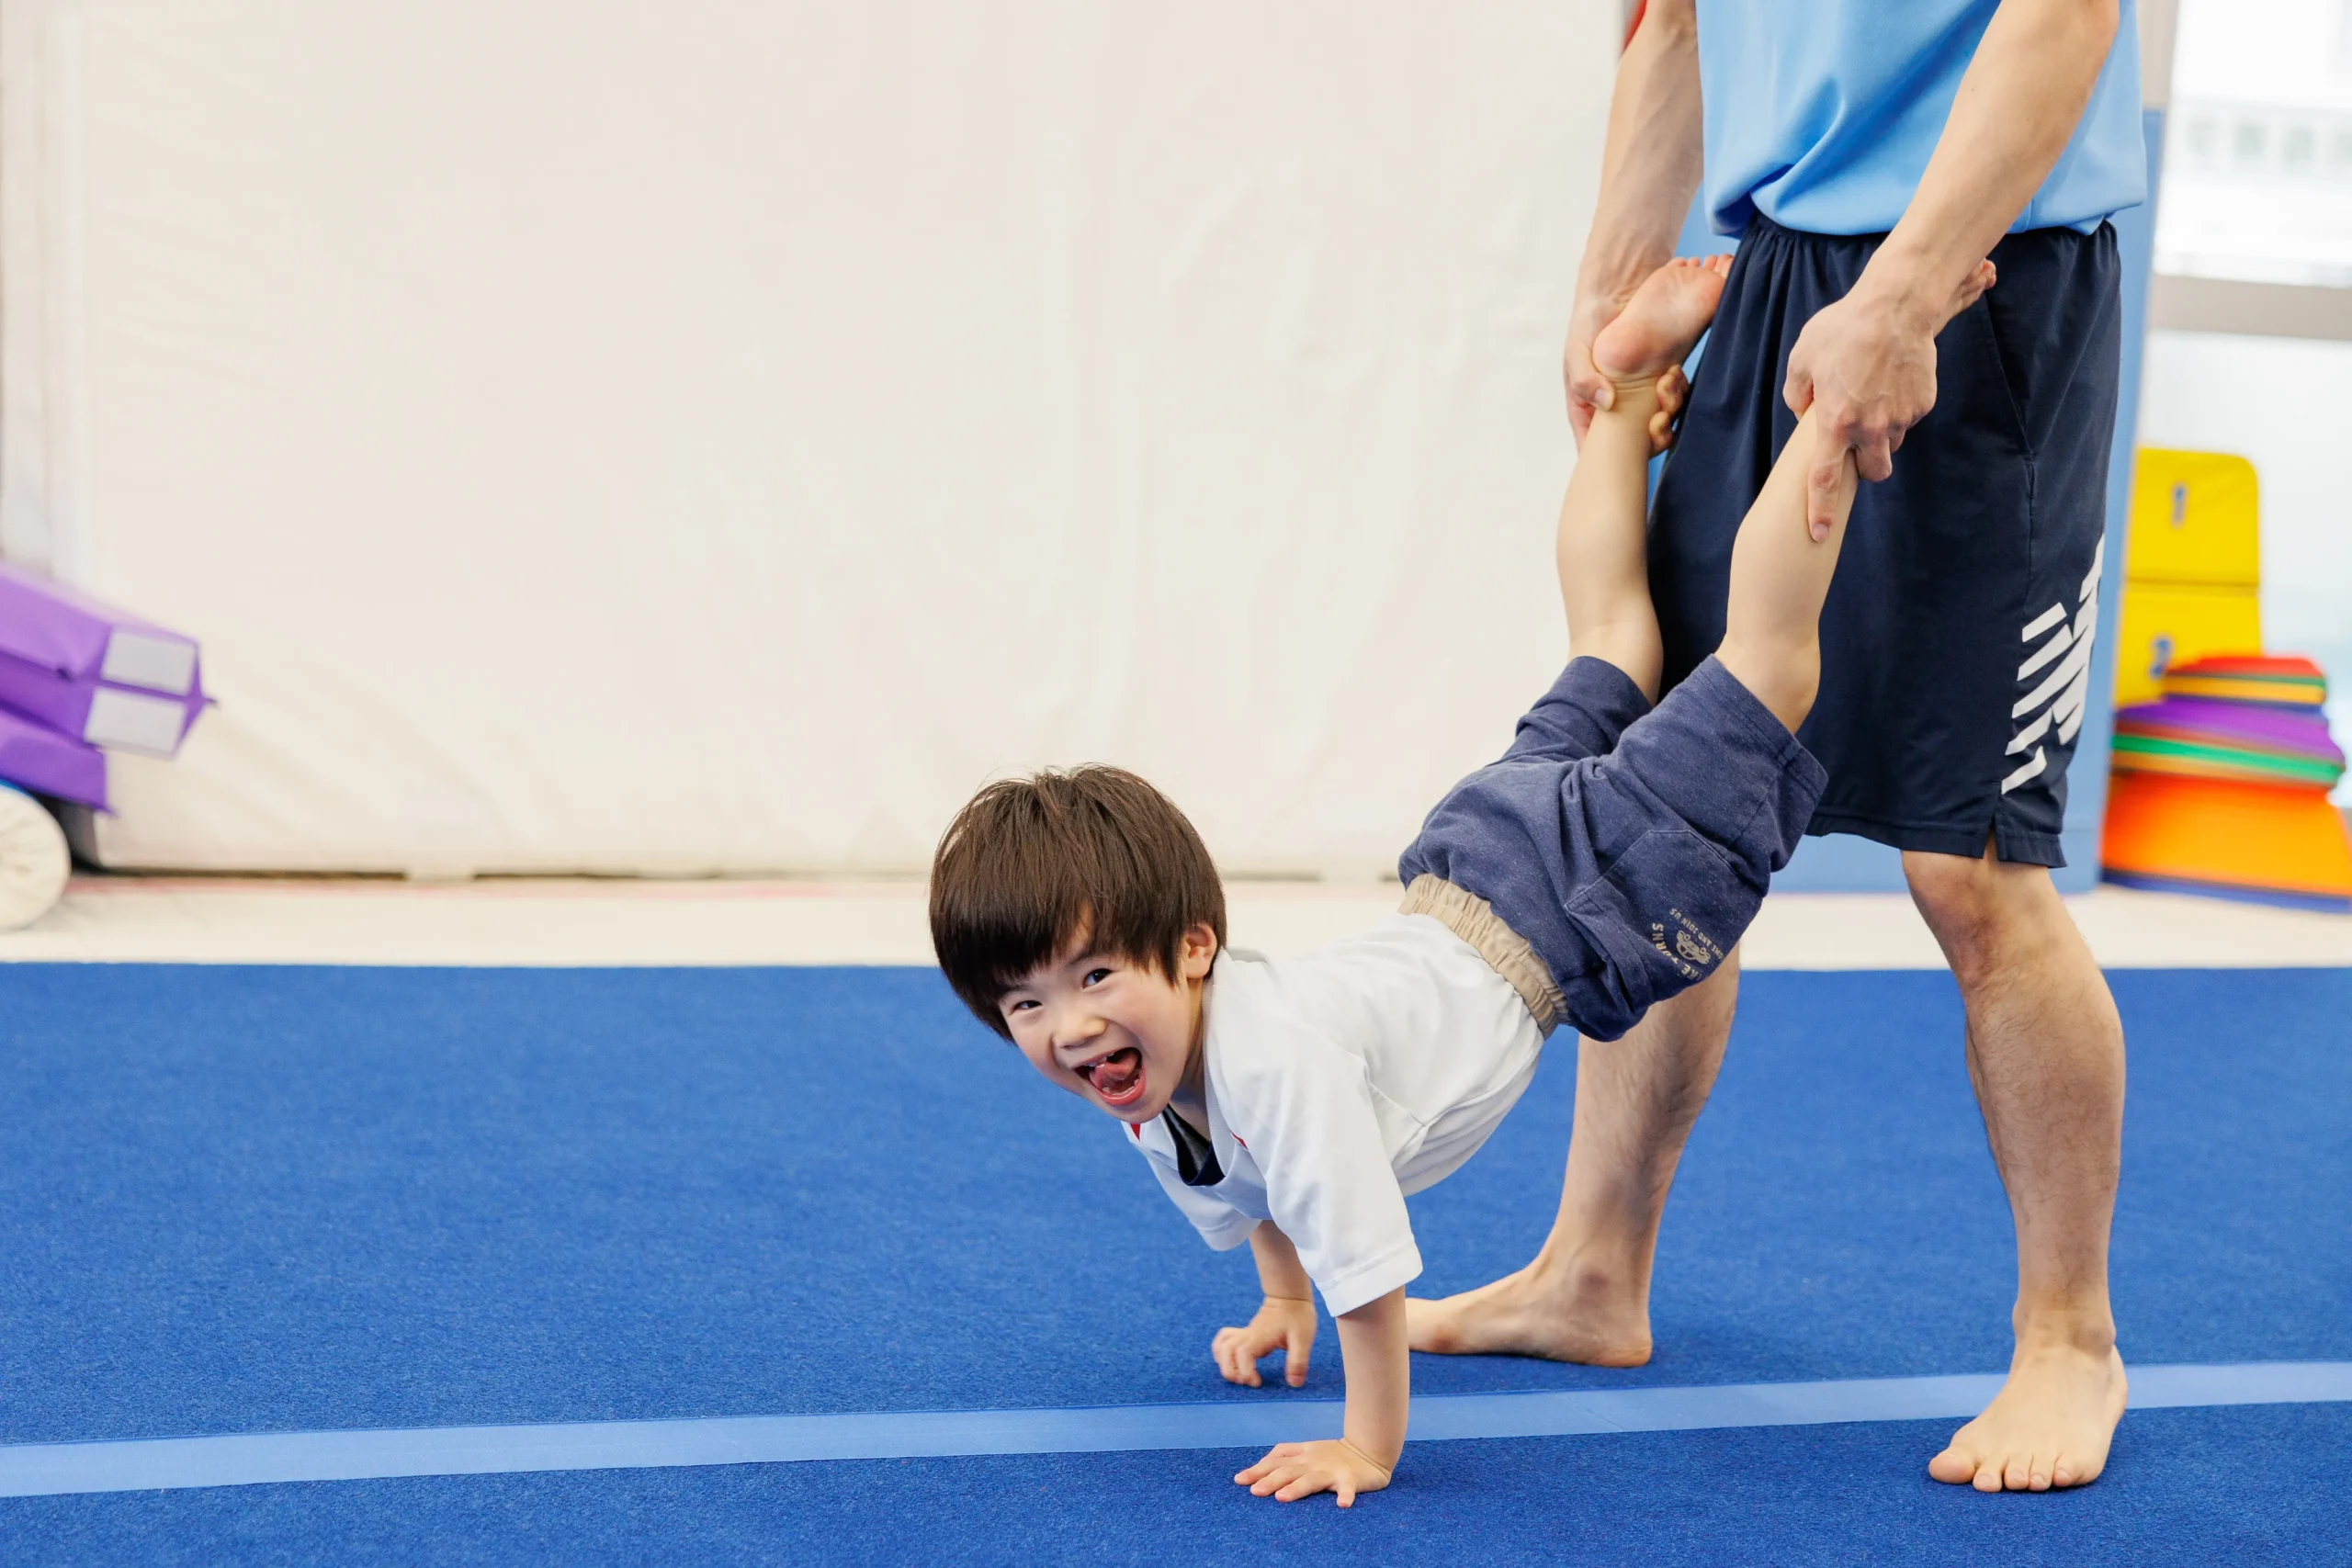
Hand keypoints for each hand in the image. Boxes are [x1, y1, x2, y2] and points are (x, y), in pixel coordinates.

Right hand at [1212, 1295, 1316, 1387]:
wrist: (1289, 1297)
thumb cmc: (1297, 1316)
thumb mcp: (1303, 1339)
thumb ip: (1298, 1361)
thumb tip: (1294, 1384)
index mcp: (1260, 1337)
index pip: (1242, 1354)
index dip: (1245, 1371)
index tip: (1258, 1382)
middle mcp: (1248, 1335)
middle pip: (1224, 1351)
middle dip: (1230, 1371)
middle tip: (1247, 1381)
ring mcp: (1244, 1333)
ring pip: (1220, 1346)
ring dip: (1224, 1364)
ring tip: (1239, 1375)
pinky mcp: (1245, 1334)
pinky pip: (1224, 1342)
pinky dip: (1222, 1354)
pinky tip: (1234, 1363)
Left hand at [1235, 1438, 1393, 1505]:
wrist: (1368, 1450)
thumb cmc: (1332, 1454)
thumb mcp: (1306, 1451)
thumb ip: (1284, 1455)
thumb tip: (1259, 1465)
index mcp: (1301, 1457)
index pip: (1275, 1463)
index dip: (1257, 1470)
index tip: (1239, 1480)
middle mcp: (1312, 1463)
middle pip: (1288, 1471)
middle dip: (1271, 1481)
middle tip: (1255, 1492)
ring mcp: (1331, 1471)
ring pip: (1312, 1480)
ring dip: (1297, 1488)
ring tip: (1283, 1498)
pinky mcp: (1350, 1479)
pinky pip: (1348, 1489)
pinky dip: (1346, 1496)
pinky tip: (1342, 1505)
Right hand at [1565, 291, 1689, 453]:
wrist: (1617, 292)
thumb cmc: (1588, 324)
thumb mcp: (1576, 352)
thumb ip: (1583, 381)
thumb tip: (1606, 404)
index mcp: (1588, 409)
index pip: (1595, 448)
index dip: (1612, 460)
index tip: (1630, 457)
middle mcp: (1614, 409)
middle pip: (1632, 443)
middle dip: (1650, 436)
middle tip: (1659, 418)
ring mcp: (1638, 397)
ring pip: (1655, 422)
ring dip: (1667, 411)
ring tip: (1668, 389)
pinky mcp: (1658, 381)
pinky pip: (1671, 398)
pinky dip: (1677, 393)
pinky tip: (1675, 378)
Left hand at [1781, 281, 1939, 536]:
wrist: (1896, 306)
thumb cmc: (1843, 328)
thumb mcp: (1803, 357)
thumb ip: (1797, 393)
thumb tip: (1803, 412)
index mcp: (1835, 422)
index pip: (1825, 479)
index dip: (1819, 510)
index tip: (1818, 535)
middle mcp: (1870, 427)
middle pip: (1874, 471)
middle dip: (1867, 467)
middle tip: (1858, 445)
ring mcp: (1901, 417)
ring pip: (1893, 442)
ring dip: (1883, 432)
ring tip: (1874, 395)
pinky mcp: (1924, 403)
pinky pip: (1909, 417)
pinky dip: (1900, 407)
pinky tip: (1892, 378)